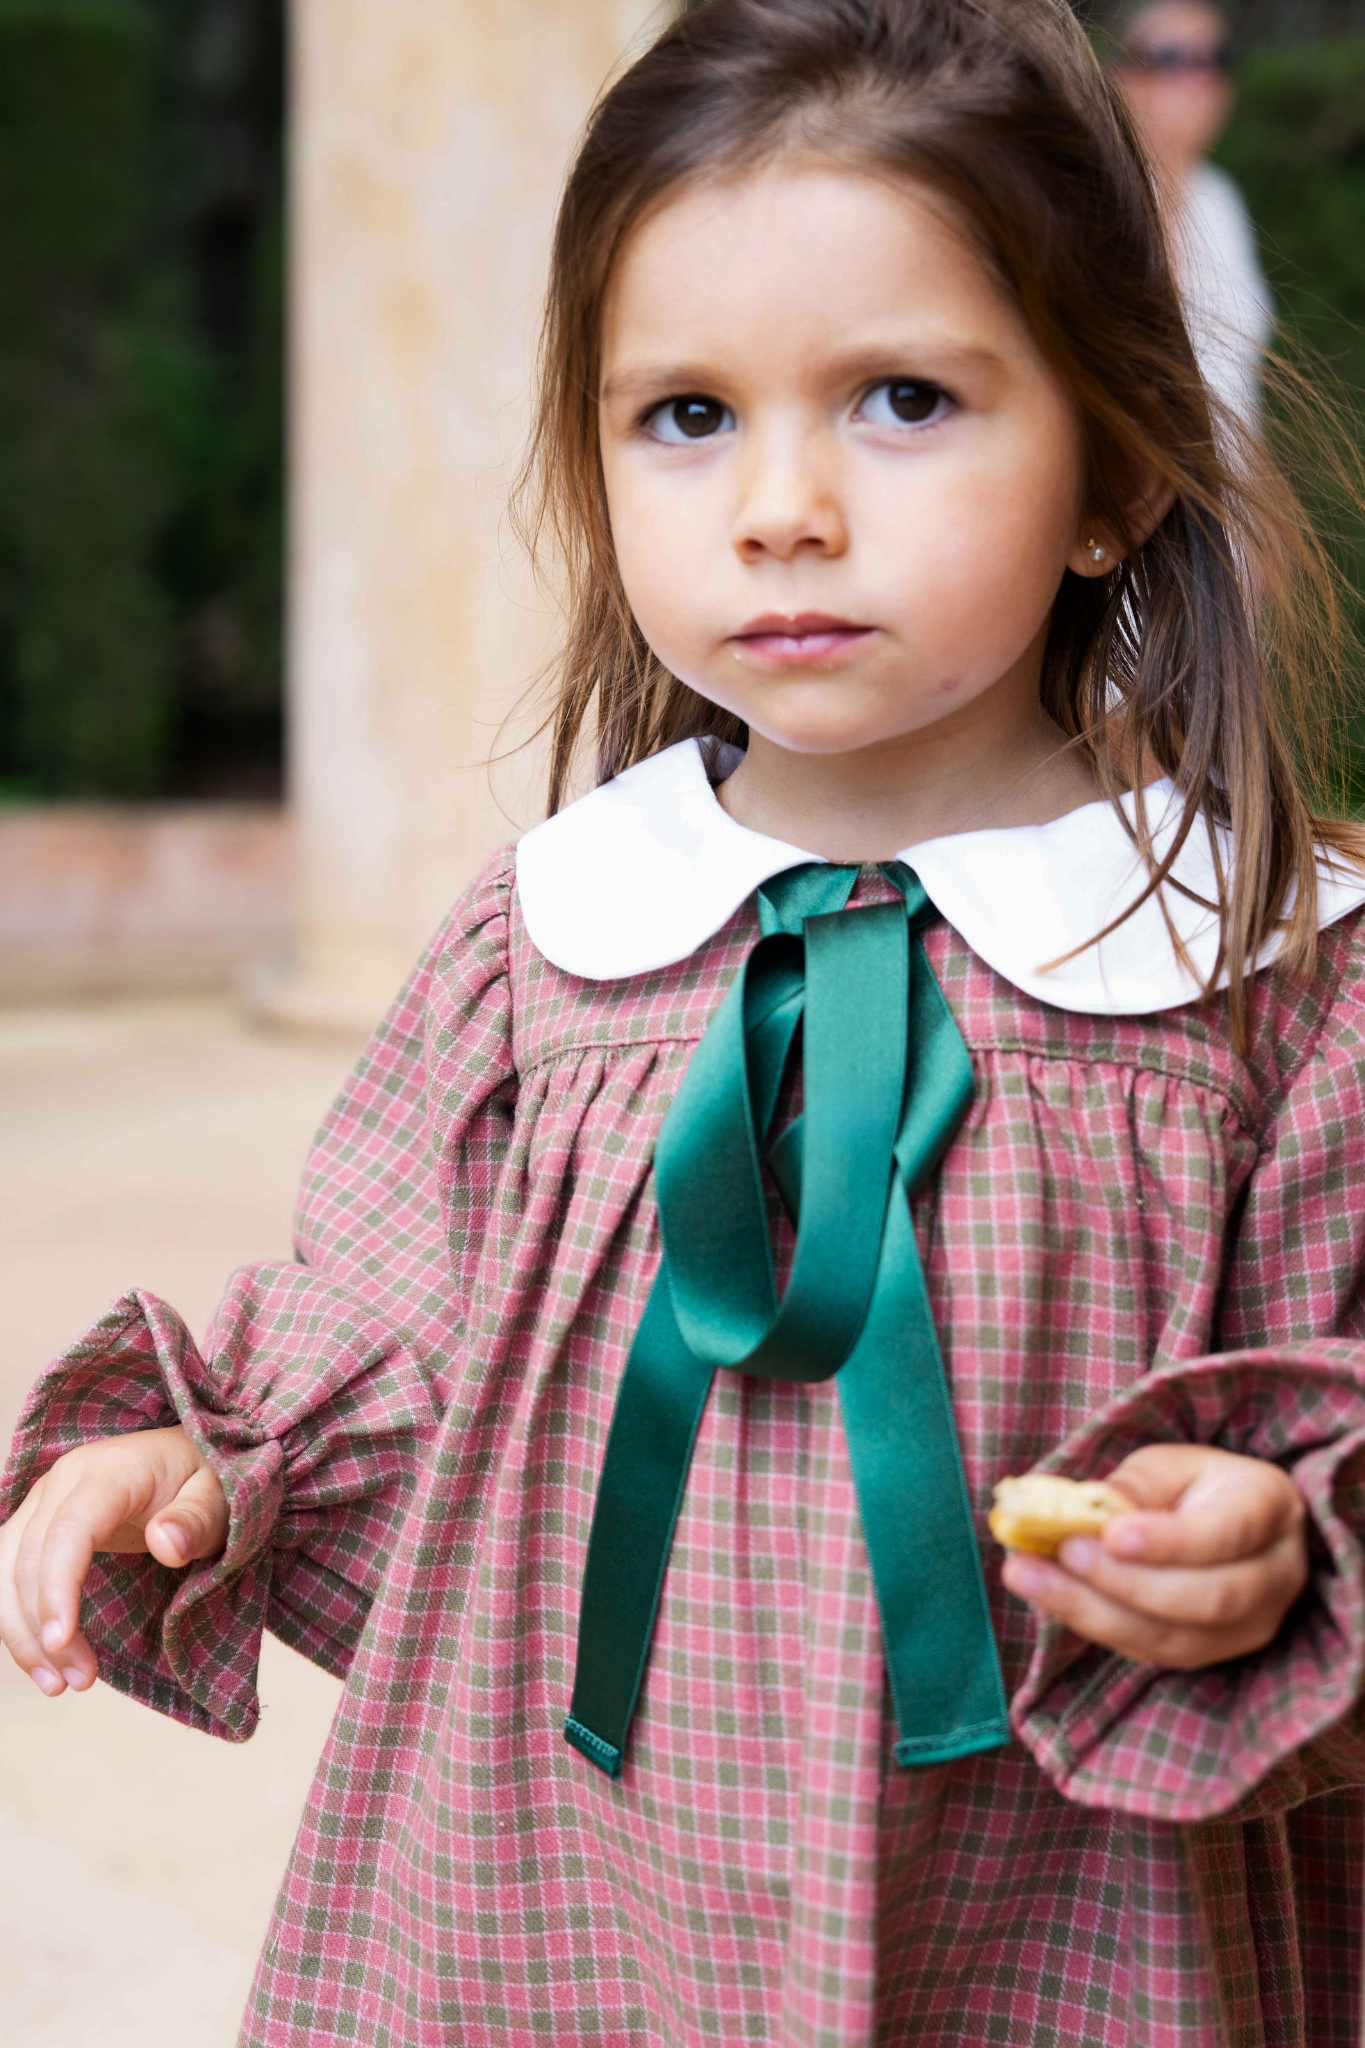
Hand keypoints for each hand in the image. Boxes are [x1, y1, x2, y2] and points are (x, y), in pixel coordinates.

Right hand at [0, 1426, 227, 1696]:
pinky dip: (16, 1619)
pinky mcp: (38, 1525)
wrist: (188, 1459)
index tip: (61, 1642)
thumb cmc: (208, 1478)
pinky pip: (8, 1573)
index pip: (69, 1530)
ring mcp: (46, 1502)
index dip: (58, 1586)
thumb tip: (166, 1543)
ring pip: (4, 1570)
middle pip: (30, 1558)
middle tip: (81, 1681)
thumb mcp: (221, 1496)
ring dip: (22, 1632)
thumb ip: (197, 1519)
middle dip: (45, 1628)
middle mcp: (64, 1482)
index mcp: (111, 1471)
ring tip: (59, 1684)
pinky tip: (39, 1661)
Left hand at [1000, 1444, 1308, 1669]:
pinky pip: (1152, 1654)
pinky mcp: (1213, 1655)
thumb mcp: (1168, 1464)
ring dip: (1094, 1611)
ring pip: (1176, 1639)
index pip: (1228, 1533)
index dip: (1170, 1541)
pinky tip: (1046, 1597)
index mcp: (1270, 1507)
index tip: (1110, 1533)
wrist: (1220, 1522)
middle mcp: (1276, 1576)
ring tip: (1029, 1576)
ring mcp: (1253, 1626)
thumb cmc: (1192, 1486)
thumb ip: (1136, 1486)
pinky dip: (1094, 1626)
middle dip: (1125, 1581)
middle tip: (1061, 1551)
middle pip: (1208, 1598)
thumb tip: (1091, 1505)